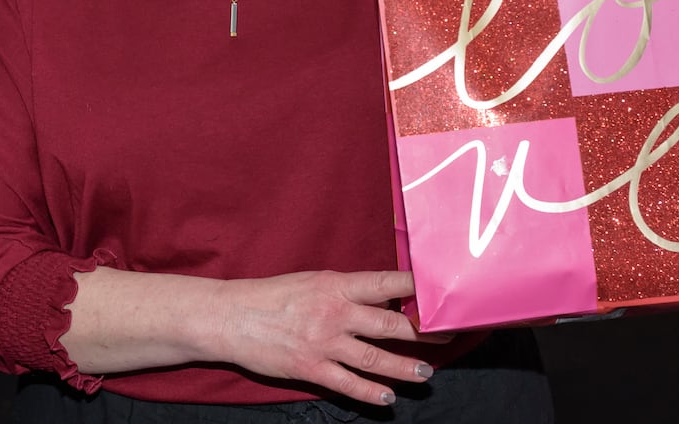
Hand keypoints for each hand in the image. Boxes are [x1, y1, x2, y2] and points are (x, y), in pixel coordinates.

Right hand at [213, 270, 442, 405]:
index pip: (386, 283)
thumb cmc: (272, 295)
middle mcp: (335, 313)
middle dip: (423, 332)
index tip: (441, 290)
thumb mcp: (312, 280)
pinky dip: (371, 393)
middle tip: (448, 335)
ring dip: (404, 367)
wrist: (231, 316)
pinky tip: (388, 397)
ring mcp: (324, 342)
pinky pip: (348, 384)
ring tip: (425, 373)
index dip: (416, 288)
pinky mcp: (311, 368)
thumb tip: (383, 295)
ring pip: (375, 358)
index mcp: (336, 285)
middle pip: (390, 324)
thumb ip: (346, 289)